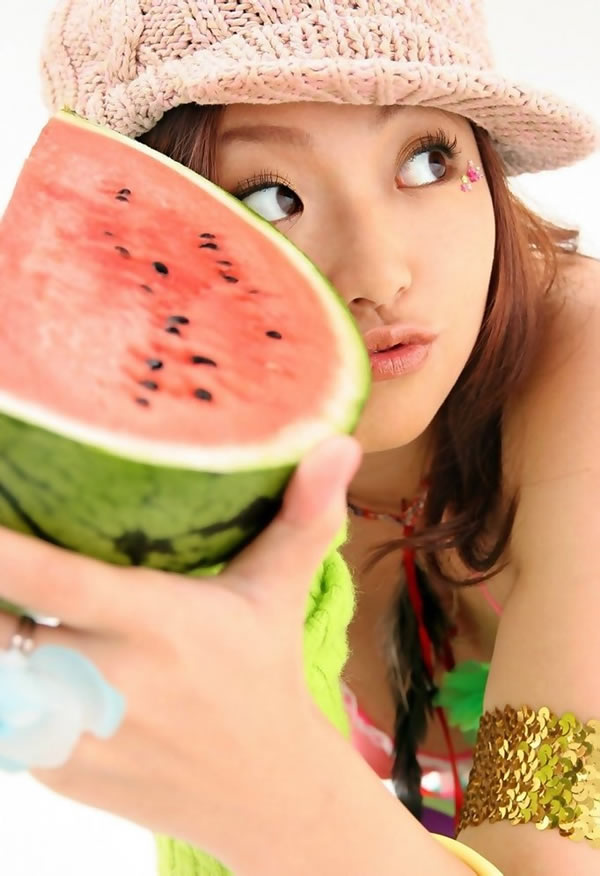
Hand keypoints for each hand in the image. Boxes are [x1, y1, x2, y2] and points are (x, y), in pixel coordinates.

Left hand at [0, 435, 361, 868]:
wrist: (264, 792)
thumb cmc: (264, 672)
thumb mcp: (280, 593)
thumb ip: (301, 515)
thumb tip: (340, 444)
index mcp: (157, 623)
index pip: (61, 581)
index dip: (7, 554)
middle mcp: (110, 679)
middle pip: (1, 629)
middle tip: (1, 554)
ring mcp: (77, 734)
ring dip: (0, 638)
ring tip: (15, 608)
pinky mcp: (55, 771)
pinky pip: (8, 715)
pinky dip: (12, 682)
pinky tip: (37, 656)